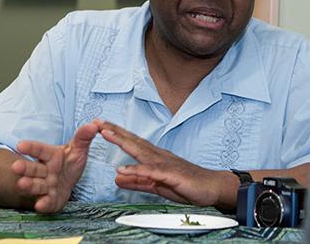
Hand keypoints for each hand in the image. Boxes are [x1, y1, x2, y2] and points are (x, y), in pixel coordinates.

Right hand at [11, 122, 97, 212]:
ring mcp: (46, 186)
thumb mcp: (78, 148)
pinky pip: (46, 202)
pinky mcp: (50, 200)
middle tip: (16, 166)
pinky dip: (43, 204)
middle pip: (33, 169)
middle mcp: (45, 171)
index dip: (31, 147)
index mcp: (50, 156)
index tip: (21, 145)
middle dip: (24, 168)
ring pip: (36, 185)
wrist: (67, 183)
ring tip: (22, 184)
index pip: (40, 150)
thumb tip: (94, 124)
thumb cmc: (70, 162)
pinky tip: (39, 205)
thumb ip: (84, 137)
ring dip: (29, 185)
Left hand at [94, 120, 228, 206]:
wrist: (211, 187)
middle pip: (133, 141)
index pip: (133, 143)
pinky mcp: (171, 174)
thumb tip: (117, 178)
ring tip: (106, 134)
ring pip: (140, 151)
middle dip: (115, 131)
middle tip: (98, 121)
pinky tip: (122, 170)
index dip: (117, 135)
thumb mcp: (157, 185)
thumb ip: (137, 181)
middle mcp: (158, 156)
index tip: (101, 126)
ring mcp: (165, 163)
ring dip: (122, 141)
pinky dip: (136, 170)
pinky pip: (150, 172)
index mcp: (155, 158)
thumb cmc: (187, 184)